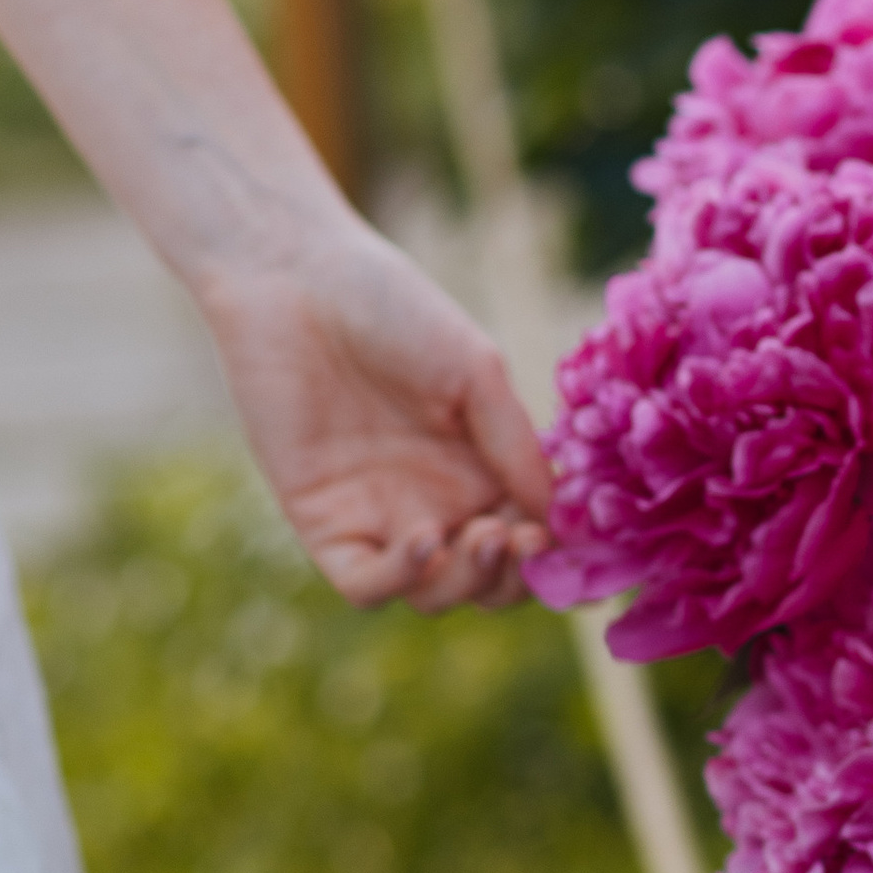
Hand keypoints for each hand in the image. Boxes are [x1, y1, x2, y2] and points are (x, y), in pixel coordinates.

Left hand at [199, 215, 551, 610]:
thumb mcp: (475, 373)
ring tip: (484, 535)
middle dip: (516, 577)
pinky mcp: (323, 524)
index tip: (578, 542)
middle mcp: (436, 502)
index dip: (560, 554)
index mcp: (482, 467)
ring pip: (437, 595)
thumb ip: (518, 447)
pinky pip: (367, 585)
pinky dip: (403, 578)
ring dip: (470, 582)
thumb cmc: (392, 308)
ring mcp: (380, 517)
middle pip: (490, 582)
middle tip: (522, 538)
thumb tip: (563, 518)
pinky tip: (424, 538)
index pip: (533, 538)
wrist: (294, 278)